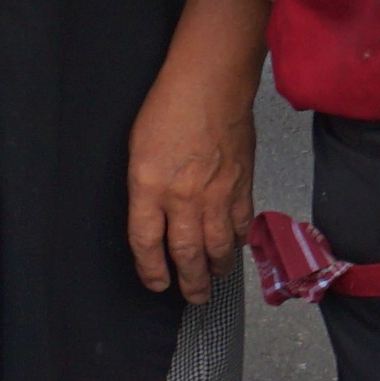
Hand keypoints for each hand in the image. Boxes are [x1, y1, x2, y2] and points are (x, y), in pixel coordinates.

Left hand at [125, 41, 254, 299]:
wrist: (211, 83)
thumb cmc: (170, 106)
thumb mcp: (138, 150)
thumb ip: (146, 189)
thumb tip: (156, 218)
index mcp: (148, 186)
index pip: (145, 243)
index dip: (150, 270)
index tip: (155, 282)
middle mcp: (182, 196)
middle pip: (184, 253)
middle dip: (188, 282)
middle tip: (192, 296)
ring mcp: (215, 193)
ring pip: (217, 246)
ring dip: (215, 269)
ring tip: (213, 280)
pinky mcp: (241, 185)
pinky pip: (241, 224)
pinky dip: (239, 241)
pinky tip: (235, 247)